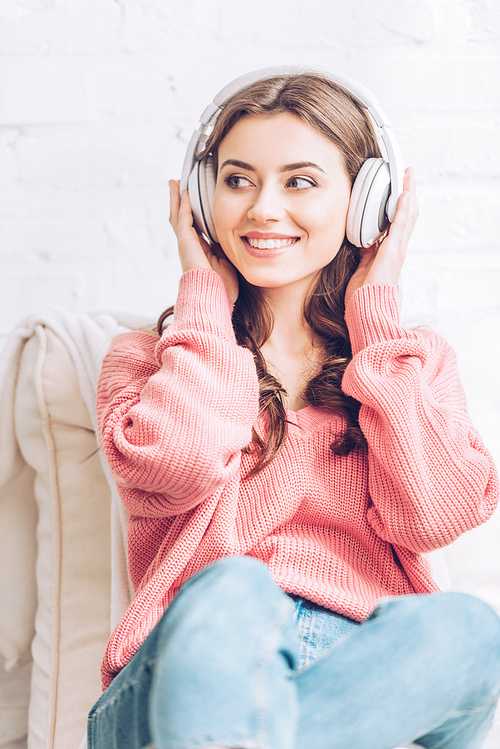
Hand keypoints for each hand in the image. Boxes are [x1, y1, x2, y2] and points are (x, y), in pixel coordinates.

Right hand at [169, 180, 238, 303]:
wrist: (215, 297)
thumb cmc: (222, 286)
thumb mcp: (227, 261)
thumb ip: (225, 247)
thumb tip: (234, 235)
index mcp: (200, 250)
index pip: (194, 226)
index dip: (192, 212)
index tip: (192, 200)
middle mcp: (190, 246)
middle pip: (181, 219)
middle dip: (179, 202)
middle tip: (176, 185)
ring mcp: (186, 244)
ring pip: (177, 216)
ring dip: (176, 199)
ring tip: (173, 184)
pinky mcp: (186, 243)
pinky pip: (183, 219)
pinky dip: (184, 205)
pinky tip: (185, 193)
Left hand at [344, 167, 417, 306]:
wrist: (367, 309)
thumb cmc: (363, 294)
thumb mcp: (361, 266)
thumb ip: (363, 252)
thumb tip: (360, 239)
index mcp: (388, 252)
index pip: (397, 223)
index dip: (398, 205)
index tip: (397, 189)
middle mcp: (396, 249)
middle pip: (407, 215)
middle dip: (407, 194)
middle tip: (406, 175)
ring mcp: (397, 249)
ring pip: (408, 216)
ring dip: (408, 194)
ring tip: (408, 176)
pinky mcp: (393, 251)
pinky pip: (401, 225)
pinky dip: (403, 208)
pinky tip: (404, 193)